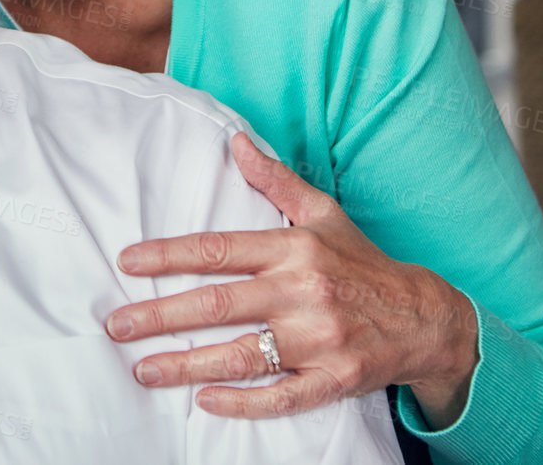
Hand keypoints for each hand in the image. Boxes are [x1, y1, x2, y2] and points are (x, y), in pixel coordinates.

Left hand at [106, 132, 478, 426]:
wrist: (426, 318)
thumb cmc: (363, 263)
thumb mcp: (323, 213)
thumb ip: (274, 180)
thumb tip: (236, 141)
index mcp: (295, 249)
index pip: (219, 249)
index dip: (169, 255)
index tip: (128, 262)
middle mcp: (304, 292)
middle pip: (219, 304)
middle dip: (161, 316)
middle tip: (116, 326)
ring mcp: (320, 339)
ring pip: (242, 355)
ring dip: (187, 365)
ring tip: (144, 370)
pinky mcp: (335, 380)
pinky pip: (282, 397)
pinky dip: (243, 402)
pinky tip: (205, 401)